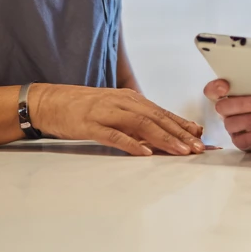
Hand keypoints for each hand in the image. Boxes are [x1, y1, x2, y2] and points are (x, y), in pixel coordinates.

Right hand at [29, 84, 205, 155]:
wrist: (49, 101)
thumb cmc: (83, 109)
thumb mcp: (115, 111)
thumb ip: (136, 123)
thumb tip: (161, 138)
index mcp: (131, 99)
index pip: (162, 113)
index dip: (183, 125)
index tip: (200, 137)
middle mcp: (123, 102)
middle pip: (157, 118)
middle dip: (180, 134)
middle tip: (197, 147)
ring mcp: (107, 112)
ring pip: (141, 125)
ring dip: (163, 138)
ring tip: (180, 151)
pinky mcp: (90, 124)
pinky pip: (114, 134)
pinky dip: (131, 143)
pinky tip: (144, 152)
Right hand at [204, 79, 250, 152]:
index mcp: (230, 96)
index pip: (212, 91)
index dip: (214, 88)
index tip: (225, 86)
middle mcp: (227, 112)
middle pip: (222, 107)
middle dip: (242, 104)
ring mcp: (233, 128)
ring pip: (231, 124)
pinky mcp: (241, 142)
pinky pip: (245, 139)